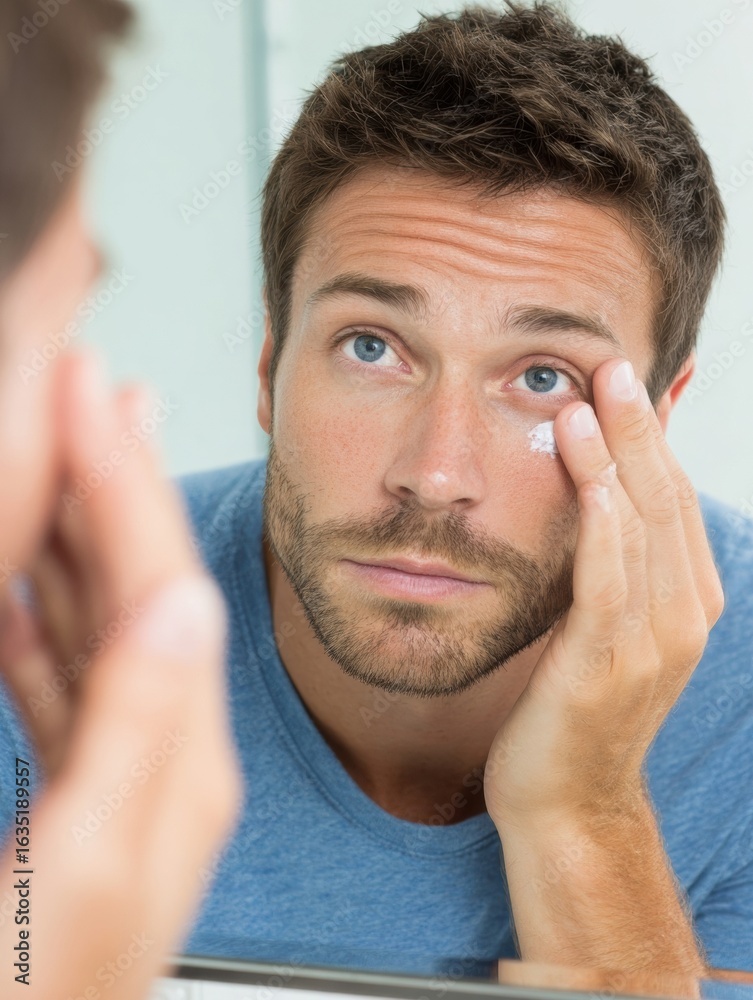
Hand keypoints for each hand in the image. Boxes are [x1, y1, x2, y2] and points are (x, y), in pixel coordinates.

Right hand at [0, 350, 241, 997]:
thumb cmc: (36, 988)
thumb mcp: (83, 866)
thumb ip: (141, 731)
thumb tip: (184, 604)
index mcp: (179, 760)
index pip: (162, 581)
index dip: (128, 476)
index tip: (101, 387)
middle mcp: (166, 752)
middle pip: (143, 582)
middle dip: (116, 476)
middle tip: (97, 388)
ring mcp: (119, 768)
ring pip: (100, 618)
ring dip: (83, 530)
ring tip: (73, 452)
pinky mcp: (70, 790)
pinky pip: (61, 678)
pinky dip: (39, 617)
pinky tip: (23, 584)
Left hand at [483, 357, 724, 828]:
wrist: (565, 799)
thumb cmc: (573, 706)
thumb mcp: (602, 625)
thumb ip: (610, 564)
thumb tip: (595, 497)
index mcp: (687, 603)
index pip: (673, 500)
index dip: (651, 436)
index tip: (626, 378)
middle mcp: (683, 617)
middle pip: (665, 502)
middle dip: (639, 429)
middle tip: (610, 363)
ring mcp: (651, 644)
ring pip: (641, 531)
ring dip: (617, 459)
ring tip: (589, 397)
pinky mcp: (604, 665)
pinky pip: (608, 583)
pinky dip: (602, 525)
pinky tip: (588, 477)